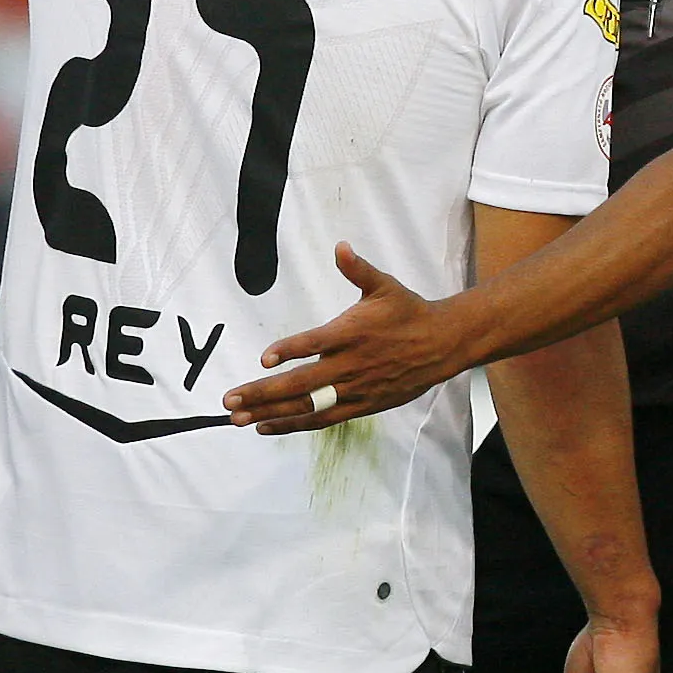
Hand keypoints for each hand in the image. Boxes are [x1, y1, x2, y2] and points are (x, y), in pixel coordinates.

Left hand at [223, 245, 468, 432]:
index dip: (289, 351)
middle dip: (262, 394)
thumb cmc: (409, 312)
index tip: (264, 359)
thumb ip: (358, 269)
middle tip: (230, 401)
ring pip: (308, 407)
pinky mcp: (360, 406)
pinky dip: (295, 424)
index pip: (315, 344)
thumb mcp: (385, 286)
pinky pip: (322, 418)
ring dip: (271, 413)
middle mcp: (350, 365)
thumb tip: (340, 246)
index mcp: (352, 333)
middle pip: (301, 385)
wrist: (441, 345)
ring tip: (240, 419)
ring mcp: (354, 390)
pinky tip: (268, 426)